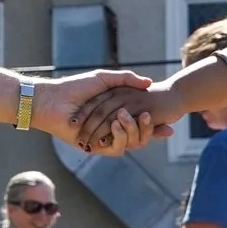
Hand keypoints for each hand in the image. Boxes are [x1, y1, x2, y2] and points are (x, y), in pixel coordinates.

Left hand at [37, 69, 167, 155]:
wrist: (53, 100)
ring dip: (138, 131)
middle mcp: (111, 128)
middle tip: (164, 121)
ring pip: (130, 142)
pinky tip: (121, 123)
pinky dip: (122, 137)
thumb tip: (149, 83)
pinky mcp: (96, 147)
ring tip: (144, 118)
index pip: (141, 120)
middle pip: (139, 134)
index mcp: (115, 113)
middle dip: (153, 130)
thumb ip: (127, 80)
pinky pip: (116, 148)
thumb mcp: (105, 79)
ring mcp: (104, 138)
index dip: (156, 122)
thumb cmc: (77, 87)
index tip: (172, 119)